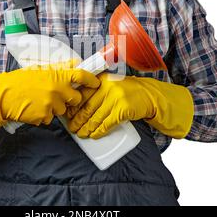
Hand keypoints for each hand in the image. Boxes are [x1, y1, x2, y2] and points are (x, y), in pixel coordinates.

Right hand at [0, 59, 99, 141]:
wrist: (2, 96)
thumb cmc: (19, 81)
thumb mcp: (40, 70)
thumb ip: (59, 68)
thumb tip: (75, 63)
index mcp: (56, 75)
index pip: (81, 76)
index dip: (91, 79)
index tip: (96, 82)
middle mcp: (57, 90)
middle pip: (76, 98)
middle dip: (70, 98)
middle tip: (58, 95)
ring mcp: (51, 104)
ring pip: (62, 110)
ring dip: (55, 107)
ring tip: (39, 101)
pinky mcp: (45, 117)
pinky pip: (50, 118)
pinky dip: (44, 115)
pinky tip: (33, 108)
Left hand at [67, 72, 193, 139]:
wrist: (148, 95)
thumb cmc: (126, 92)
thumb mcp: (110, 85)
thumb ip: (96, 91)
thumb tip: (77, 106)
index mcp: (101, 81)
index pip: (82, 94)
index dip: (73, 107)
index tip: (67, 115)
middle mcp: (107, 88)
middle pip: (87, 107)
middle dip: (78, 120)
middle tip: (72, 128)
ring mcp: (116, 99)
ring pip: (96, 117)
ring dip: (87, 128)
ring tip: (81, 134)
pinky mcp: (123, 110)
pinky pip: (107, 124)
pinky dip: (99, 131)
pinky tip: (94, 135)